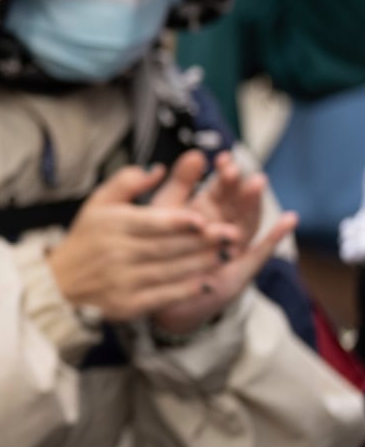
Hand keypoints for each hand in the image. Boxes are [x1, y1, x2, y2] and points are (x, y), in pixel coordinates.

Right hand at [46, 165, 239, 323]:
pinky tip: (206, 282)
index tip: (203, 219)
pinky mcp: (128, 304)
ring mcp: (123, 280)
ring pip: (170, 271)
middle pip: (167, 247)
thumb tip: (158, 169)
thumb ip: (126, 183)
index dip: (179, 221)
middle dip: (202, 241)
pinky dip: (187, 290)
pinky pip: (164, 296)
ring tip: (226, 255)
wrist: (59, 284)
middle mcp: (118, 253)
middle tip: (232, 234)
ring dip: (201, 264)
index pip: (152, 222)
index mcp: (112, 225)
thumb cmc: (85, 240)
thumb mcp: (97, 204)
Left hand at [146, 150, 296, 334]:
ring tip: (258, 183)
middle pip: (237, 204)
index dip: (223, 175)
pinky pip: (260, 253)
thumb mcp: (165, 213)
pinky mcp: (240, 270)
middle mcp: (224, 227)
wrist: (158, 293)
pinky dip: (275, 237)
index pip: (219, 190)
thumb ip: (179, 185)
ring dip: (255, 204)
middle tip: (237, 170)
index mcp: (206, 212)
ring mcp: (235, 248)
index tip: (223, 159)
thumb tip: (195, 153)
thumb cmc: (160, 248)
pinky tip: (288, 220)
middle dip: (238, 186)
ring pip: (248, 223)